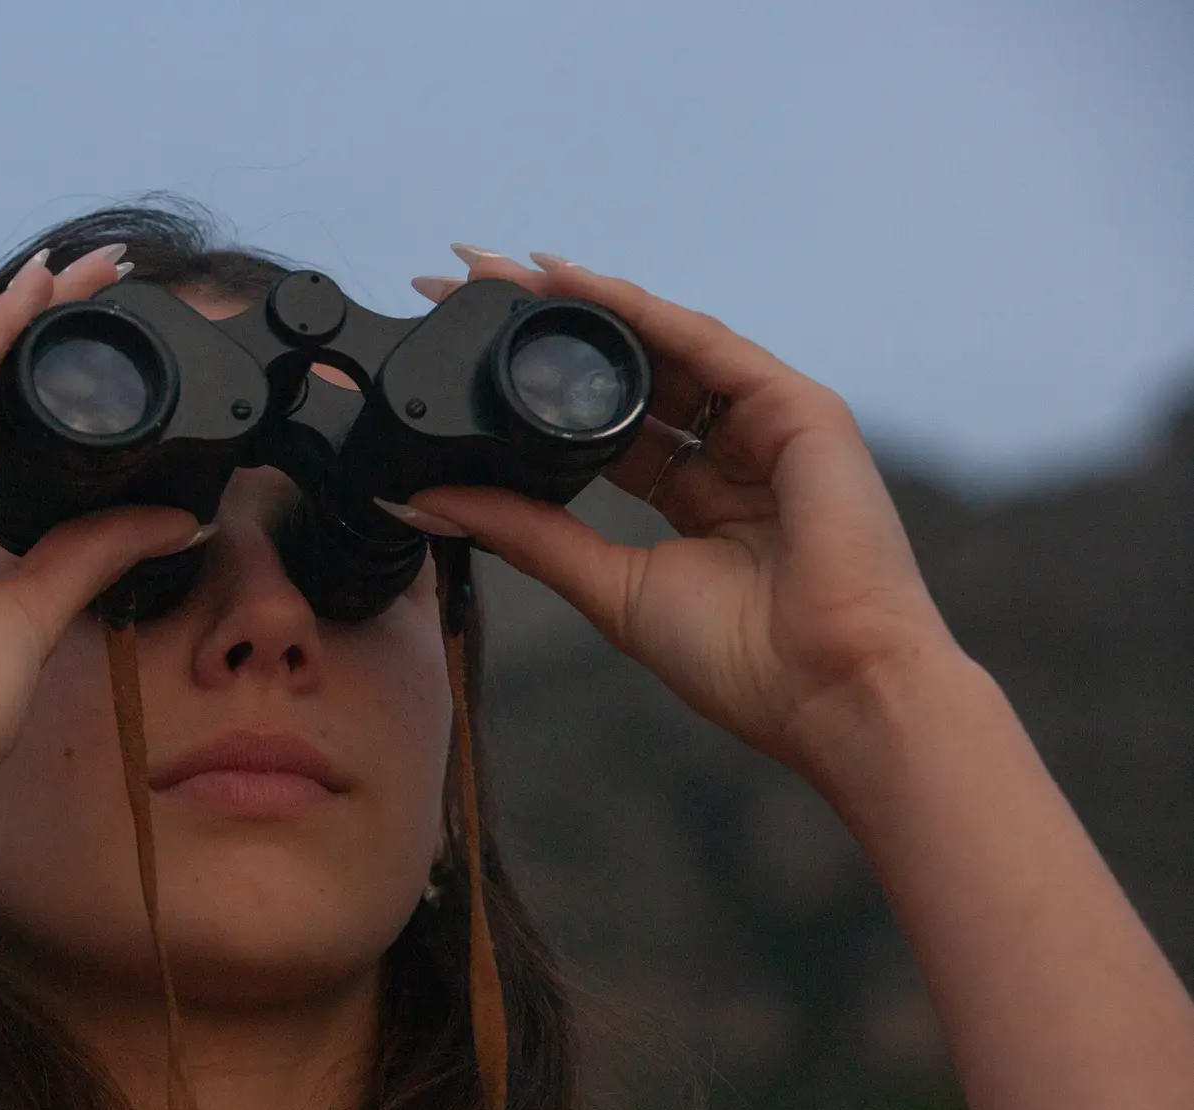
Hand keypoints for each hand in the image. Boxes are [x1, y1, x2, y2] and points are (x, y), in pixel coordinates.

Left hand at [401, 249, 965, 777]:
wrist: (830, 691)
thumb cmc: (739, 659)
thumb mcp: (608, 586)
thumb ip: (526, 533)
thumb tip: (426, 503)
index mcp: (691, 498)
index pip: (602, 427)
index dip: (534, 391)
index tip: (457, 352)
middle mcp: (728, 451)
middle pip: (627, 373)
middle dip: (545, 328)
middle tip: (462, 281)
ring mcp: (766, 424)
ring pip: (659, 344)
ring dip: (577, 303)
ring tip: (498, 270)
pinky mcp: (798, 408)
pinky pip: (704, 343)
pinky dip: (636, 309)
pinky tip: (572, 282)